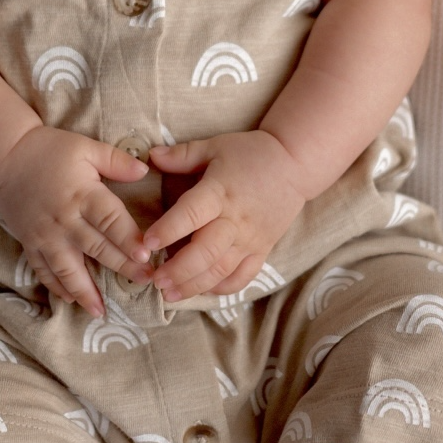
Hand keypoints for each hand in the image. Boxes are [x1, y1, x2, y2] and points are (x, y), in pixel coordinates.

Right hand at [0, 126, 155, 317]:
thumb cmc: (50, 150)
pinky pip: (43, 269)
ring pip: (67, 268)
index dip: (128, 240)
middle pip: (96, 248)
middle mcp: (65, 219)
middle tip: (145, 282)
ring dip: (85, 291)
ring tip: (101, 311)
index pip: (110, 221)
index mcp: (82, 194)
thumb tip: (145, 171)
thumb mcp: (86, 147)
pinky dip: (55, 286)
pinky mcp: (30, 242)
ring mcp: (45, 234)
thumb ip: (116, 161)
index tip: (146, 257)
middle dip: (122, 267)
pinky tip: (69, 300)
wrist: (5, 157)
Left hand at [142, 131, 307, 302]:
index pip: (191, 215)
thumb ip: (182, 154)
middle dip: (178, 270)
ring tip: (169, 295)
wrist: (295, 164)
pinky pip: (243, 277)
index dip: (168, 230)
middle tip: (155, 280)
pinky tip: (202, 291)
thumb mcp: (215, 147)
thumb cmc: (251, 153)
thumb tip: (150, 156)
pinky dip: (223, 289)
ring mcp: (250, 239)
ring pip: (221, 270)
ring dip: (194, 285)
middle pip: (205, 252)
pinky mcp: (262, 250)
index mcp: (219, 192)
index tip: (146, 243)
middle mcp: (235, 220)